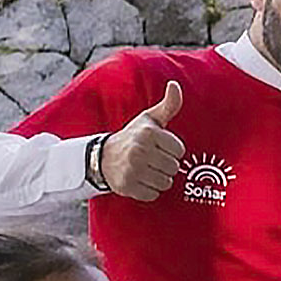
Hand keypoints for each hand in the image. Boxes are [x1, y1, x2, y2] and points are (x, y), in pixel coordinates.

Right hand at [101, 81, 184, 200]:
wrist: (101, 156)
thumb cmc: (133, 137)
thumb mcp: (149, 119)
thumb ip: (168, 105)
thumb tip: (175, 85)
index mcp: (148, 133)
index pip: (179, 151)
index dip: (172, 151)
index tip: (159, 147)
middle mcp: (139, 150)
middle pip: (174, 168)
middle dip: (166, 165)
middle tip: (151, 159)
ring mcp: (132, 169)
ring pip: (166, 183)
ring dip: (159, 179)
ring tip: (146, 169)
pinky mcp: (127, 187)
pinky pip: (153, 194)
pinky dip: (149, 190)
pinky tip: (139, 180)